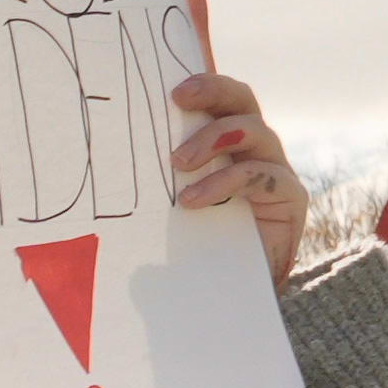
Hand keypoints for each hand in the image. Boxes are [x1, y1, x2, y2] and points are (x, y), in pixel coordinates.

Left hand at [166, 60, 306, 285]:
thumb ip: (145, 190)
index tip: (167, 88)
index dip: (202, 84)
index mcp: (225, 146)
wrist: (223, 303)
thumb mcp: (159, 215)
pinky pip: (262, 176)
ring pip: (255, 131)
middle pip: (243, 101)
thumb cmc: (186, 255)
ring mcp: (275, 172)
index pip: (220, 100)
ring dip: (213, 139)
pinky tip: (192, 201)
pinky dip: (225, 182)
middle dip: (213, 91)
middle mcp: (254, 151)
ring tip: (177, 164)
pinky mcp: (290, 199)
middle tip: (179, 98)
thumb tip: (98, 159)